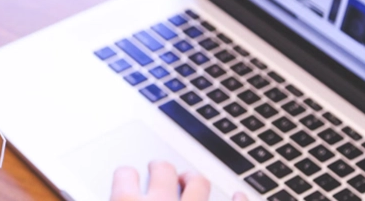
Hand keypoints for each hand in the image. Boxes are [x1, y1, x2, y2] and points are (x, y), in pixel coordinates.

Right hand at [110, 161, 247, 200]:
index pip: (124, 175)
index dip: (126, 177)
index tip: (128, 178)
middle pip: (163, 171)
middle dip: (161, 168)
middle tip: (159, 169)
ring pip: (198, 183)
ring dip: (194, 179)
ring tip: (191, 180)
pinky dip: (239, 199)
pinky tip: (240, 196)